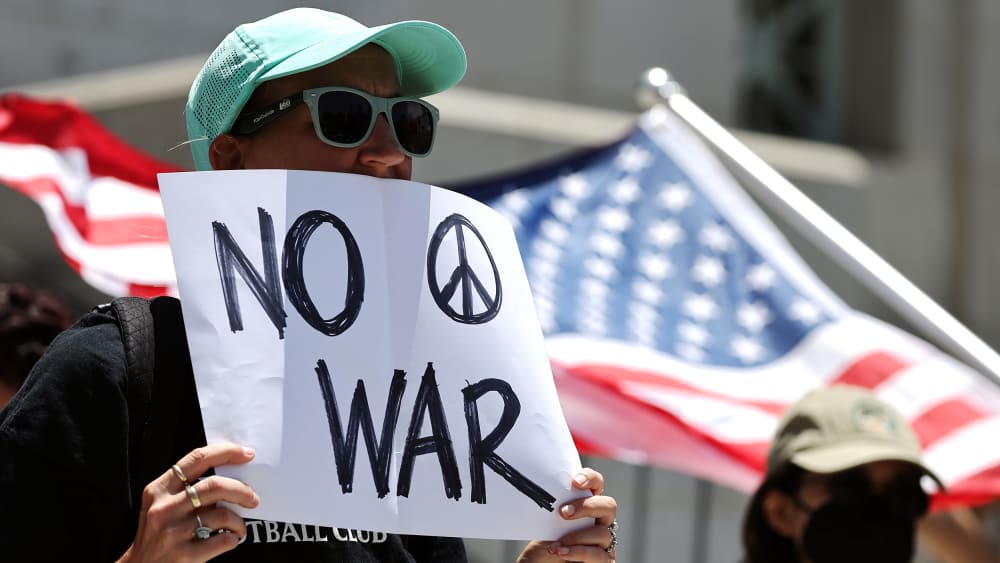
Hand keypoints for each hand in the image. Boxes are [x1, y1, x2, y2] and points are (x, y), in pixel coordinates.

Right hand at [117, 443, 259, 562]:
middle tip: (253, 498)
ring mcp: (173, 532)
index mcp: (158, 490)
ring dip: (239, 521)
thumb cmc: (156, 535)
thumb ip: (185, 490)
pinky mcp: (183, 555)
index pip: (196, 459)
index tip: (246, 453)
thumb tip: (228, 475)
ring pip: (222, 514)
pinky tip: (230, 540)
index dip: (226, 452)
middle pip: (214, 485)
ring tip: (238, 527)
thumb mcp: (160, 506)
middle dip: (241, 489)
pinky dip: (234, 538)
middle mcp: (163, 508)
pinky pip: (224, 540)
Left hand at [517, 467, 618, 561]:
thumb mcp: (544, 524)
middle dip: (586, 507)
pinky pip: (600, 556)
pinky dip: (578, 552)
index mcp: (587, 506)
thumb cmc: (544, 545)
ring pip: (603, 533)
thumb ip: (553, 509)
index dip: (590, 478)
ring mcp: (605, 542)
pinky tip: (560, 552)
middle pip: (609, 505)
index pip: (596, 484)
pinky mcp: (605, 560)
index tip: (575, 482)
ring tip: (556, 544)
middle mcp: (600, 521)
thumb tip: (544, 491)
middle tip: (563, 513)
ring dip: (577, 537)